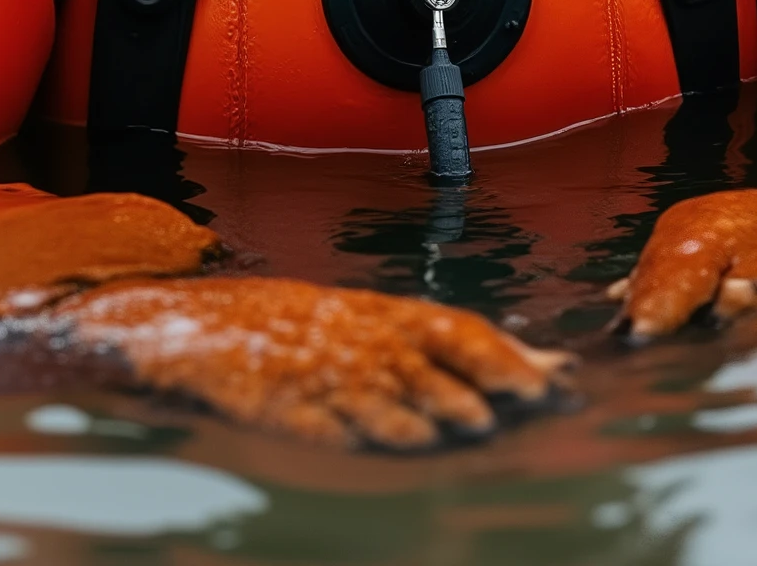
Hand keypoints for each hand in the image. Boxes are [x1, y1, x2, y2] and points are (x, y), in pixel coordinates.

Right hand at [63, 277, 571, 447]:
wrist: (201, 333)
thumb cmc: (300, 331)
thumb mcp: (367, 327)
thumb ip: (437, 349)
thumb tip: (534, 368)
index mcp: (385, 315)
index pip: (464, 332)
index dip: (510, 357)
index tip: (555, 380)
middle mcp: (367, 342)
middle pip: (446, 368)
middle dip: (494, 390)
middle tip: (535, 408)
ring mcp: (333, 374)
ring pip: (407, 398)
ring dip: (450, 415)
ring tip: (481, 425)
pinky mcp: (299, 408)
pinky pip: (349, 422)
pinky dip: (385, 431)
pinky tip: (416, 441)